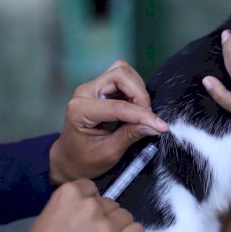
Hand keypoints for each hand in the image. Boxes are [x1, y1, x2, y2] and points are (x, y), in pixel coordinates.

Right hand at [18, 179, 144, 231]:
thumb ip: (71, 208)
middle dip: (102, 217)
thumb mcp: (48, 216)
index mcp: (69, 194)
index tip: (85, 216)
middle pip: (110, 204)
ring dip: (117, 228)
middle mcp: (90, 206)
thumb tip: (88, 210)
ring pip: (125, 216)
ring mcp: (106, 226)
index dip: (89, 203)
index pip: (91, 189)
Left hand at [49, 60, 168, 183]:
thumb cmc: (85, 160)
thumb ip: (130, 136)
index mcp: (80, 110)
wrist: (70, 159)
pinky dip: (134, 89)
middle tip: (148, 117)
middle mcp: (84, 92)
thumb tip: (154, 126)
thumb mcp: (109, 153)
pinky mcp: (100, 87)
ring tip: (141, 113)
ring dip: (138, 90)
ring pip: (122, 72)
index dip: (142, 115)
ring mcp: (92, 87)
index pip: (118, 106)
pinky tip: (135, 107)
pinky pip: (122, 78)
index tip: (160, 126)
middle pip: (120, 75)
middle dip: (140, 95)